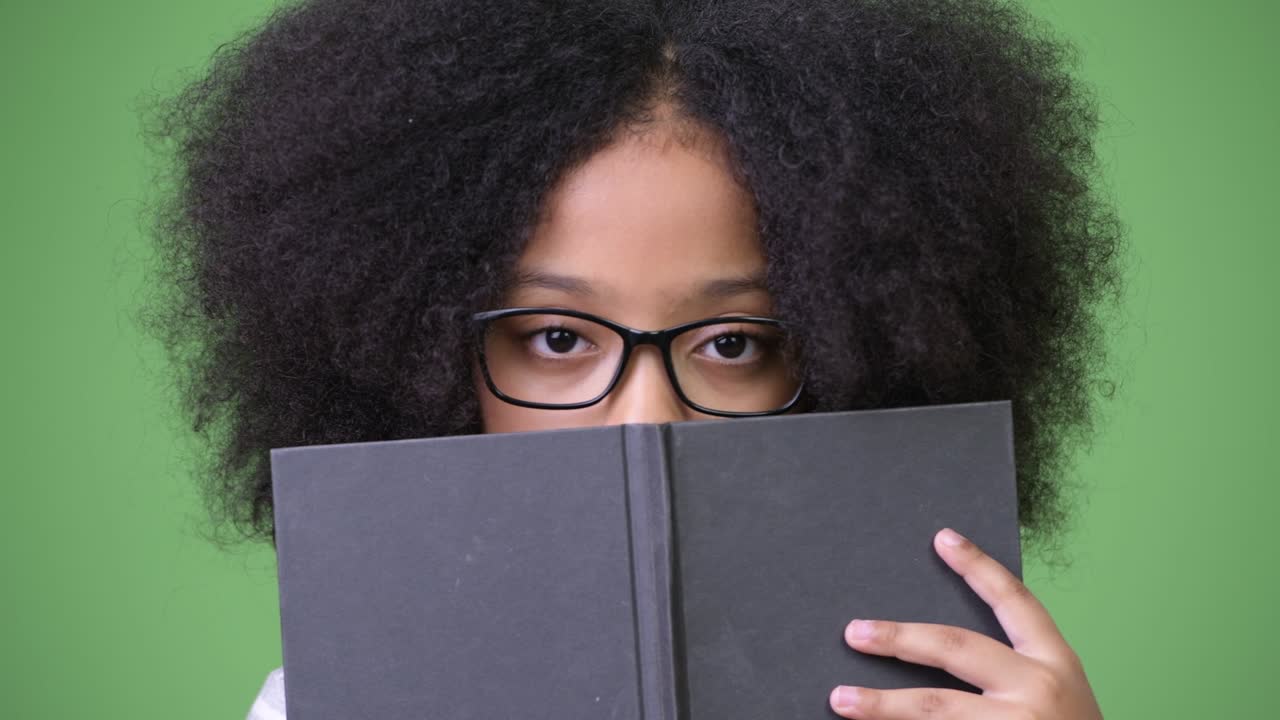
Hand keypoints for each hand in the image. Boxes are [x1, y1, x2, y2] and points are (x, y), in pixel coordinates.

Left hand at [827, 528, 1102, 718]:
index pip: (1015, 601)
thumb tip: (936, 646)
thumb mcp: (1059, 696)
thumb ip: (1013, 671)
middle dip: (899, 638)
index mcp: (1057, 663)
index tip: (942, 538)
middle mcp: (1037, 689)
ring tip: (840, 698)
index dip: (979, 567)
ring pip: (936, 708)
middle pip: (954, 647)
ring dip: (882, 703)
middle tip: (854, 632)